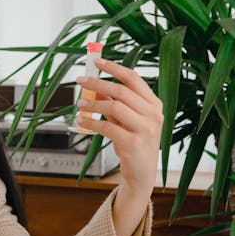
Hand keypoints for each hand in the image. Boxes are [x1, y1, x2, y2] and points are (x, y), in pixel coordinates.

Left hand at [76, 59, 162, 235]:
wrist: (142, 174)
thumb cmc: (134, 142)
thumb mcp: (127, 119)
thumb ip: (115, 102)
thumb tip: (94, 84)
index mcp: (154, 104)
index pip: (133, 78)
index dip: (114, 68)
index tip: (96, 62)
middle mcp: (153, 114)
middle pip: (122, 90)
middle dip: (98, 82)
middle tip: (80, 80)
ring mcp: (146, 129)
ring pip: (114, 107)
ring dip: (93, 103)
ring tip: (79, 104)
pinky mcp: (134, 144)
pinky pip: (108, 127)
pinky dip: (91, 123)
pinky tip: (81, 122)